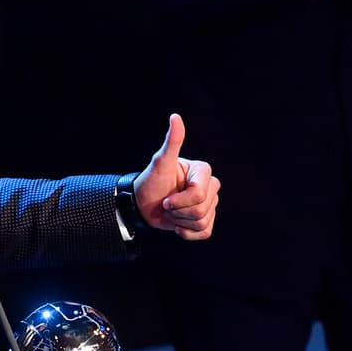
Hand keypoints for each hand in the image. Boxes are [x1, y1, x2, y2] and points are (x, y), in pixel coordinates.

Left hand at [133, 114, 219, 239]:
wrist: (142, 205)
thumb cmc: (151, 182)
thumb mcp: (160, 163)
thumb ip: (172, 142)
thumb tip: (175, 117)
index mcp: (202, 171)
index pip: (199, 193)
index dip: (180, 200)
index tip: (166, 197)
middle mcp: (209, 186)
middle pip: (202, 209)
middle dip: (179, 211)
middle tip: (167, 204)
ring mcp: (209, 204)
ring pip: (203, 221)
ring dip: (181, 221)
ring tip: (171, 212)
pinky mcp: (205, 221)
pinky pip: (205, 232)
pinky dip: (187, 233)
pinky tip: (177, 225)